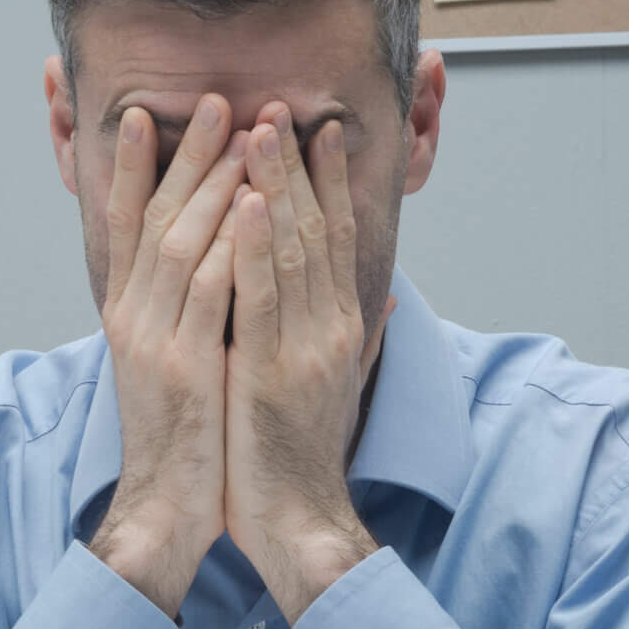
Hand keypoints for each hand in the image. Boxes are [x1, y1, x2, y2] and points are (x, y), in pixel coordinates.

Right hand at [91, 94, 247, 616]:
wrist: (167, 506)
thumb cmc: (185, 437)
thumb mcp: (175, 363)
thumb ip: (188, 313)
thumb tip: (214, 269)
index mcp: (127, 315)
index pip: (124, 225)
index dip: (133, 168)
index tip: (145, 116)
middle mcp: (132, 318)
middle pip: (154, 218)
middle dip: (183, 156)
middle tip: (213, 102)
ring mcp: (154, 340)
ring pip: (181, 242)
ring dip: (213, 184)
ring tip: (242, 135)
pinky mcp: (184, 367)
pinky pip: (209, 291)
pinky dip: (229, 242)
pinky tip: (251, 204)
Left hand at [225, 107, 392, 620]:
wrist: (299, 523)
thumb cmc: (302, 458)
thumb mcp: (338, 387)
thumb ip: (362, 337)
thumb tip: (386, 297)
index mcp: (342, 328)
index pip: (338, 239)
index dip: (331, 181)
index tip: (321, 130)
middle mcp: (331, 328)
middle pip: (317, 230)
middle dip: (299, 164)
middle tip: (283, 106)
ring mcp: (305, 348)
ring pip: (290, 250)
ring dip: (275, 184)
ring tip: (260, 129)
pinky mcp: (272, 372)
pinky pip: (260, 296)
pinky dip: (252, 243)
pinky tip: (243, 200)